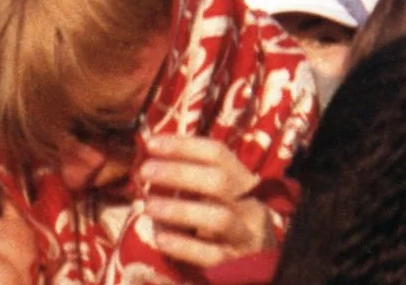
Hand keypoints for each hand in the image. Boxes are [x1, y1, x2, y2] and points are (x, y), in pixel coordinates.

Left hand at [136, 133, 274, 268]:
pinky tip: (160, 237)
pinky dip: (182, 245)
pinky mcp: (232, 262)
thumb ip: (198, 177)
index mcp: (245, 183)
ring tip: (148, 205)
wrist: (260, 263)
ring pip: (217, 219)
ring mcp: (243, 235)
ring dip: (179, 209)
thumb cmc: (232, 222)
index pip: (218, 154)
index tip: (151, 142)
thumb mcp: (225, 196)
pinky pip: (208, 254)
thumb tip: (155, 155)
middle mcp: (248, 205)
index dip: (184, 146)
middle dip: (180, 173)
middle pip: (219, 182)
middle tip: (146, 171)